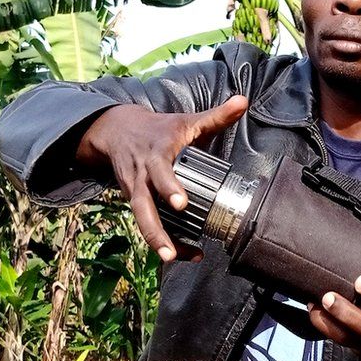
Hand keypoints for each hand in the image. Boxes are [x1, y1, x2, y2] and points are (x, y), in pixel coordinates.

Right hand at [76, 96, 248, 262]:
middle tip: (169, 249)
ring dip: (154, 239)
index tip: (181, 203)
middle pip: (142, 203)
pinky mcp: (134, 200)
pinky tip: (180, 254)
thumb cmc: (159, 129)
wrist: (117, 130)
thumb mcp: (186, 120)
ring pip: (140, 217)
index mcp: (156, 153)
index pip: (160, 169)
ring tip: (171, 258)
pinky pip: (145, 222)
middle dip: (154, 227)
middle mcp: (142, 174)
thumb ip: (216, 116)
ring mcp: (135, 189)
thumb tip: (243, 102)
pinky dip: (161, 239)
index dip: (168, 186)